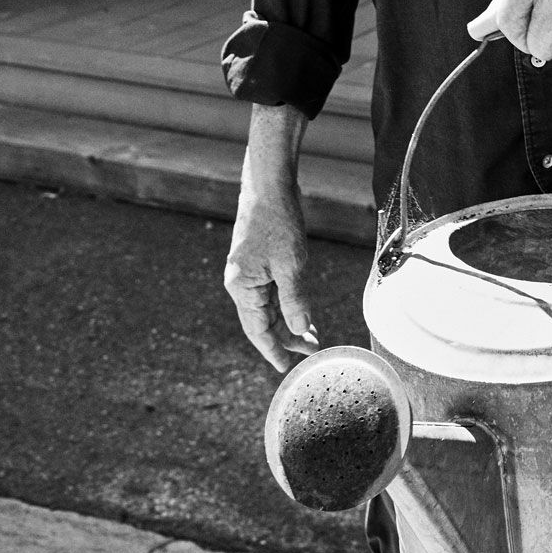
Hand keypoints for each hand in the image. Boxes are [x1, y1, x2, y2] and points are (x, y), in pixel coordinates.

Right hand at [225, 120, 318, 371]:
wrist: (269, 184)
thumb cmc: (277, 221)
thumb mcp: (291, 264)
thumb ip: (294, 300)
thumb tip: (301, 330)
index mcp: (241, 287)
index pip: (257, 331)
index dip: (274, 350)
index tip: (287, 368)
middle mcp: (240, 283)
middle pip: (262, 322)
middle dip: (286, 337)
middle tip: (312, 349)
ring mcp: (247, 272)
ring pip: (267, 307)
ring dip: (288, 321)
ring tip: (312, 334)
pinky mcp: (257, 261)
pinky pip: (270, 292)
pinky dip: (285, 303)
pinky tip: (301, 309)